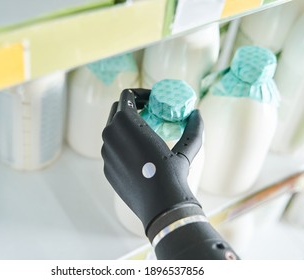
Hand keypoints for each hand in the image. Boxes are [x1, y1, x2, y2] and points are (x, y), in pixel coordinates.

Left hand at [101, 89, 203, 232]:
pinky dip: (122, 144)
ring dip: (126, 126)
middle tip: (148, 113)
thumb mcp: (187, 149)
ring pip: (112, 131)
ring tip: (144, 132)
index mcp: (126, 123)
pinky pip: (112, 149)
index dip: (139, 94)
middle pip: (116, 111)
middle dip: (131, 108)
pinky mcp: (106, 168)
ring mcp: (106, 153)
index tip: (151, 101)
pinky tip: (138, 153)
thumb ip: (193, 128)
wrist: (159, 207)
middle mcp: (110, 135)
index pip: (126, 96)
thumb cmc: (173, 175)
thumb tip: (197, 113)